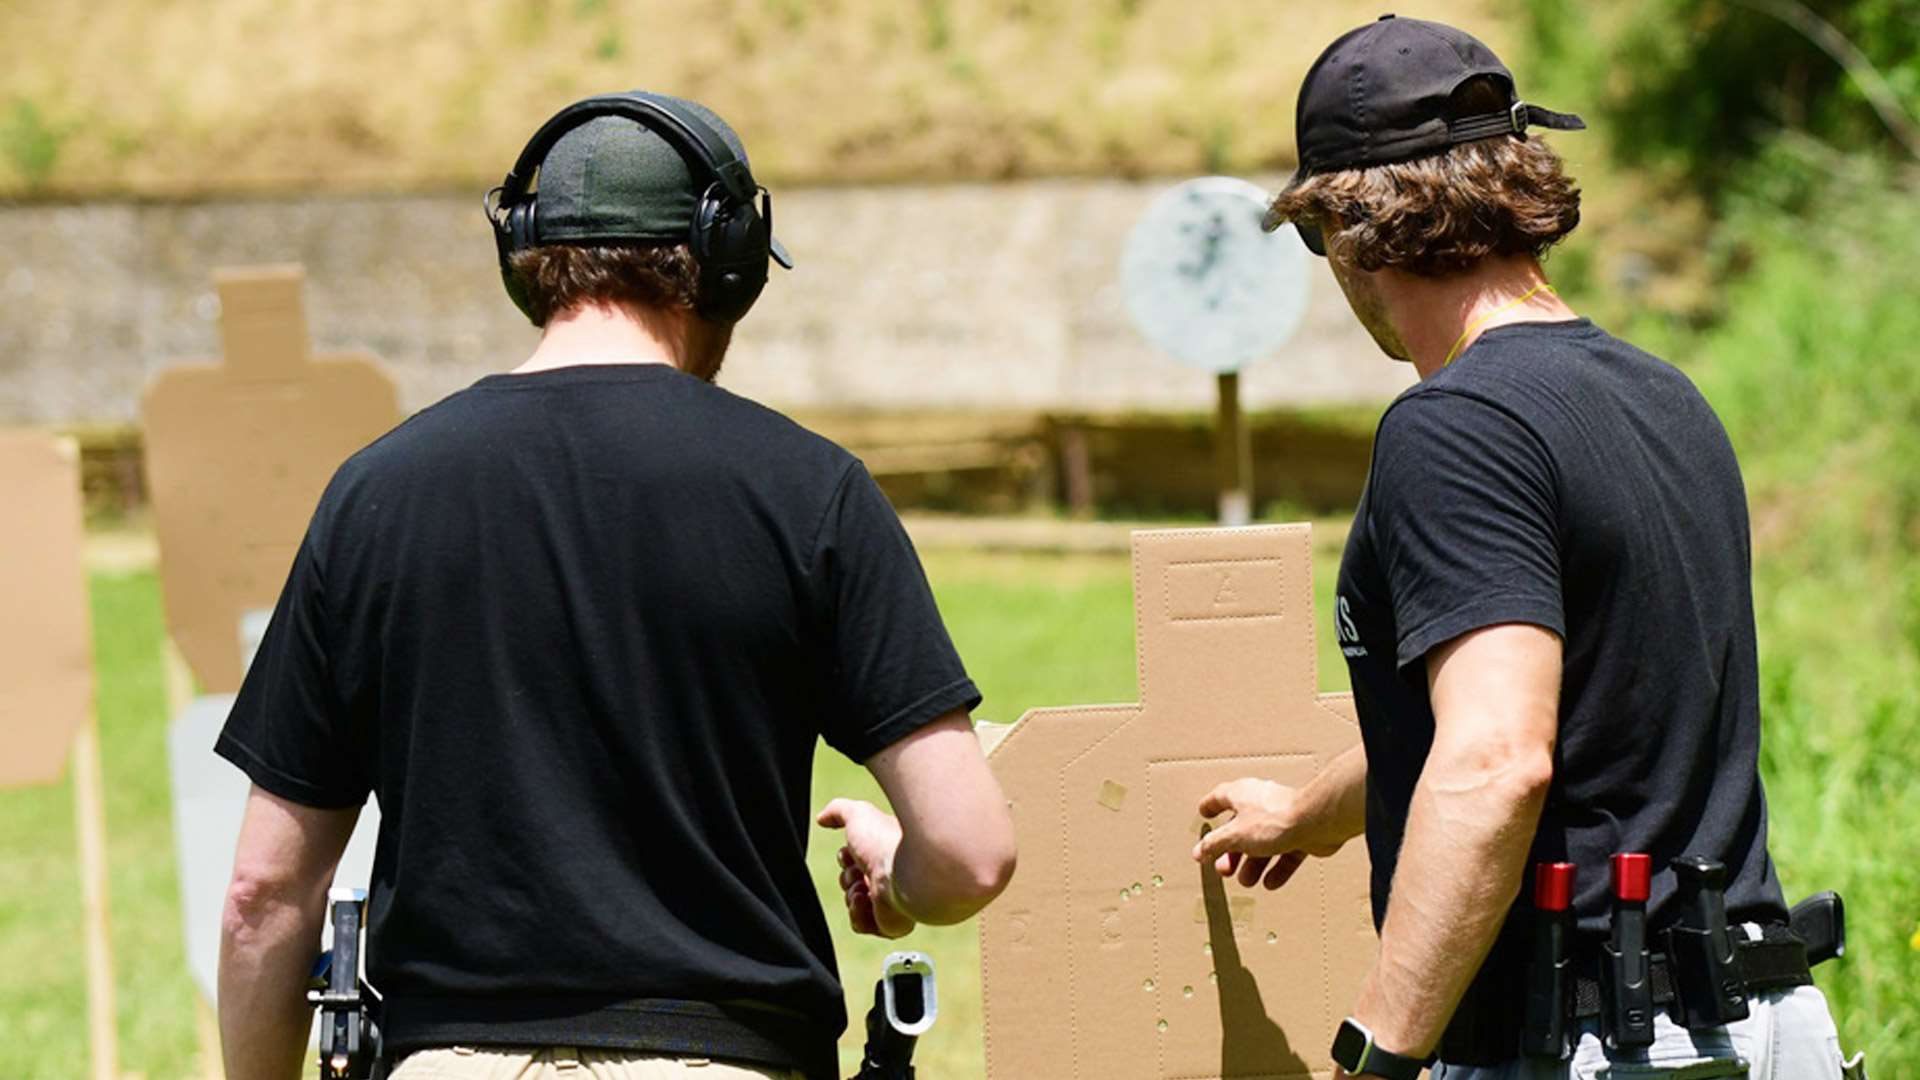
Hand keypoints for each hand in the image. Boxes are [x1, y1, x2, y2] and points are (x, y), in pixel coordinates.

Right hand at [816, 798, 914, 938]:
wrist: (906, 872)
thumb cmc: (885, 842)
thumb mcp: (858, 814)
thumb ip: (839, 811)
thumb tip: (822, 818)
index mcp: (887, 851)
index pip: (857, 858)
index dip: (846, 857)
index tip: (849, 853)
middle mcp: (891, 874)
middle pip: (853, 881)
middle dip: (847, 876)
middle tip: (858, 872)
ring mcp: (892, 899)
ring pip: (856, 903)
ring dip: (851, 895)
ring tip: (862, 888)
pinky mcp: (893, 922)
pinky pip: (863, 925)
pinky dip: (857, 915)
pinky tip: (864, 901)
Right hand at [1192, 778, 1346, 888]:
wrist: (1317, 821)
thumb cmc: (1274, 820)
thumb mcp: (1235, 835)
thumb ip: (1215, 844)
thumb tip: (1198, 852)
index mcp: (1242, 795)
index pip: (1220, 797)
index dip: (1210, 806)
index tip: (1204, 814)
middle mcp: (1262, 804)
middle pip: (1241, 828)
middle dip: (1231, 851)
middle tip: (1223, 870)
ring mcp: (1283, 819)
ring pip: (1263, 843)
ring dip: (1253, 864)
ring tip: (1247, 881)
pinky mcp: (1302, 834)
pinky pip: (1286, 853)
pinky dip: (1277, 868)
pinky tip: (1270, 883)